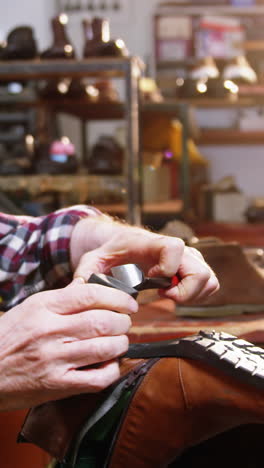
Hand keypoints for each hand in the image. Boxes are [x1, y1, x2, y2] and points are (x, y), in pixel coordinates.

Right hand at [0, 279, 136, 410]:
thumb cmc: (7, 338)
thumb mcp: (30, 308)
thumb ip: (61, 298)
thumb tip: (90, 286)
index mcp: (44, 307)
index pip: (90, 294)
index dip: (117, 297)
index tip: (128, 301)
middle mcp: (50, 331)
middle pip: (103, 321)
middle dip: (123, 321)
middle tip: (125, 322)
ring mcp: (54, 359)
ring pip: (105, 348)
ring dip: (121, 344)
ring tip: (120, 341)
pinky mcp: (57, 385)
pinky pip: (97, 378)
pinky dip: (112, 370)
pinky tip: (110, 363)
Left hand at [72, 220, 218, 303]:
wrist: (122, 242)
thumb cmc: (110, 251)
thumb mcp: (92, 261)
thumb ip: (84, 276)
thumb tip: (76, 294)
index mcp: (151, 243)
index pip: (174, 248)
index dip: (168, 268)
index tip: (152, 281)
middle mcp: (176, 249)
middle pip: (200, 270)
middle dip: (184, 291)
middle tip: (163, 294)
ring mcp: (187, 257)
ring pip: (209, 279)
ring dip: (192, 294)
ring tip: (168, 294)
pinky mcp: (192, 267)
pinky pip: (210, 284)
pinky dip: (197, 294)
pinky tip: (173, 294)